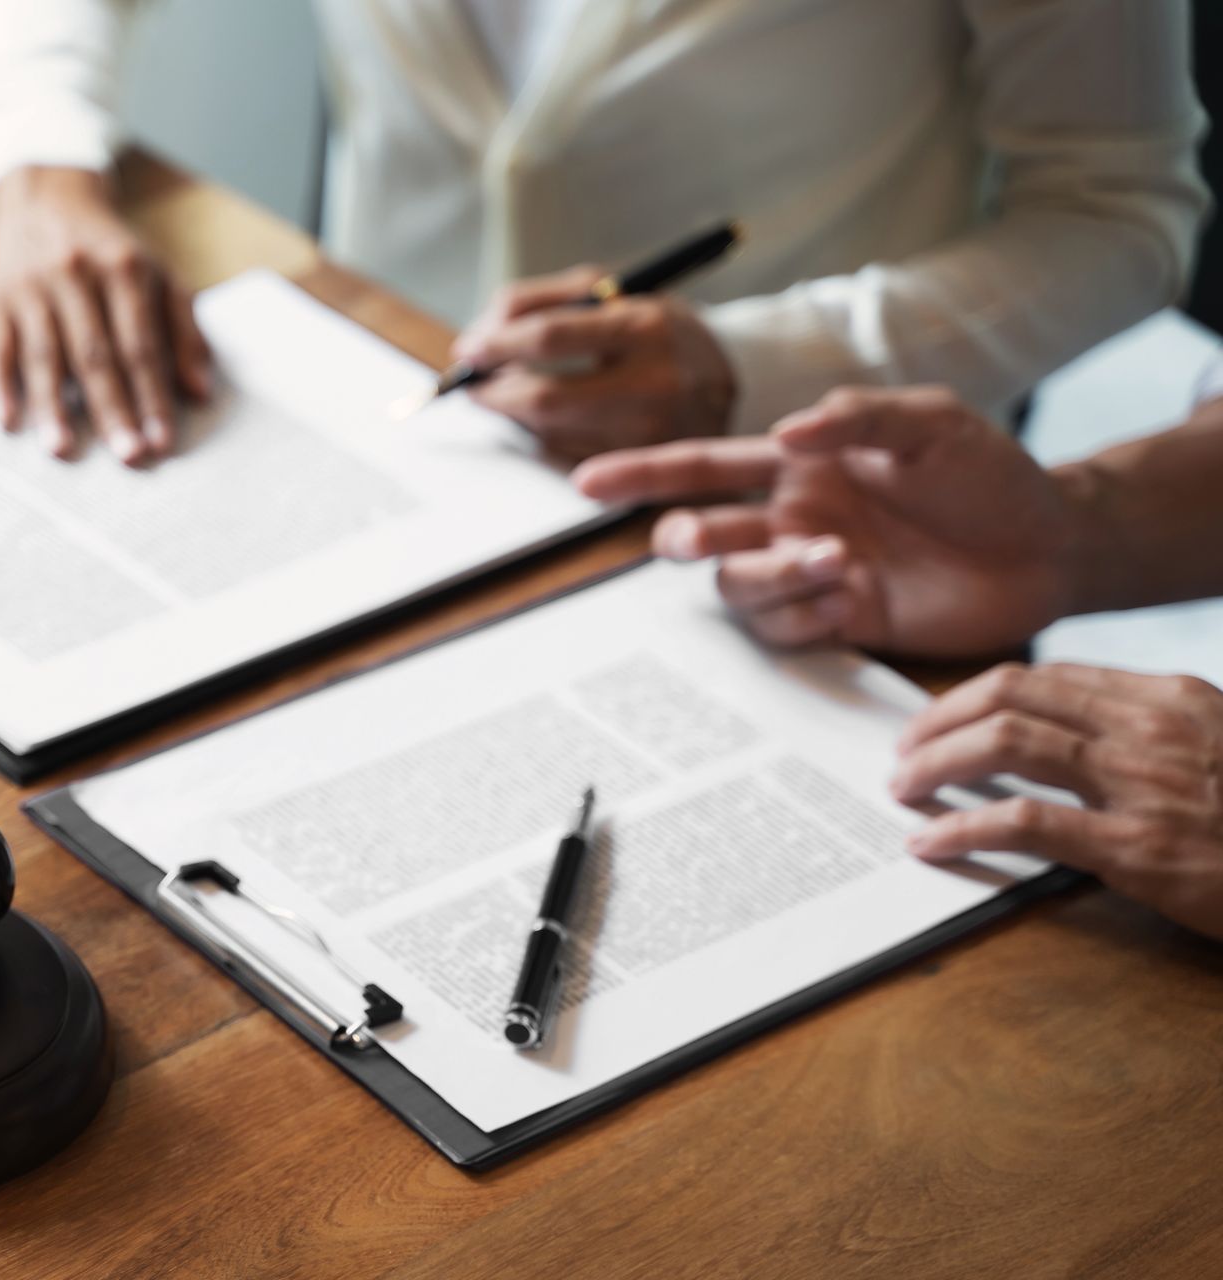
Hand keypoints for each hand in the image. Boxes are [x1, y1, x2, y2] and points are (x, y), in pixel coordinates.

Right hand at [0, 167, 212, 463]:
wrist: (44, 195)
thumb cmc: (110, 251)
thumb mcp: (157, 275)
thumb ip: (184, 330)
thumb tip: (201, 391)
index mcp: (124, 269)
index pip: (141, 344)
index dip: (153, 395)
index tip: (162, 440)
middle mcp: (76, 275)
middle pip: (96, 354)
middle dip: (113, 409)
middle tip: (128, 455)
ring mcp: (31, 287)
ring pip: (45, 354)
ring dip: (53, 406)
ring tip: (62, 449)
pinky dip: (2, 384)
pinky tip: (7, 420)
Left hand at [451, 265, 736, 460]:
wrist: (730, 377)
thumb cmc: (655, 331)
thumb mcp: (613, 292)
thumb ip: (541, 301)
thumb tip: (479, 336)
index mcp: (646, 328)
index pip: (551, 337)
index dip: (496, 345)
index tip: (467, 349)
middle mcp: (653, 385)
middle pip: (544, 399)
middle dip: (493, 392)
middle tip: (471, 383)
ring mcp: (650, 435)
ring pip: (549, 434)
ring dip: (511, 415)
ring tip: (504, 393)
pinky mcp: (643, 471)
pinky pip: (567, 457)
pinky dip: (540, 436)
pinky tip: (540, 418)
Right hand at [575, 386, 1088, 656]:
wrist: (1051, 547)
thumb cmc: (993, 476)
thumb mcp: (933, 422)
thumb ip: (857, 416)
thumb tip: (786, 432)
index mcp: (800, 466)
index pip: (703, 467)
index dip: (642, 473)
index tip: (587, 483)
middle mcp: (791, 521)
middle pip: (702, 538)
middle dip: (688, 538)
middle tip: (698, 539)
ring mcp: (812, 575)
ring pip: (738, 590)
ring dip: (771, 577)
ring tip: (837, 561)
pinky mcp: (839, 622)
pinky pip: (784, 630)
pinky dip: (801, 614)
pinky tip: (848, 593)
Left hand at [894, 662, 1222, 940]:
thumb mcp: (1218, 749)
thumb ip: (1149, 737)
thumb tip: (1064, 740)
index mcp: (1170, 698)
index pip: (1045, 676)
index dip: (974, 695)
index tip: (936, 719)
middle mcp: (1151, 727)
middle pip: (1010, 696)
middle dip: (939, 720)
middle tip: (903, 752)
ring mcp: (1144, 784)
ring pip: (1005, 743)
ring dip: (935, 764)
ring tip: (902, 789)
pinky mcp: (1139, 847)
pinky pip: (1024, 823)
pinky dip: (962, 828)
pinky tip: (929, 842)